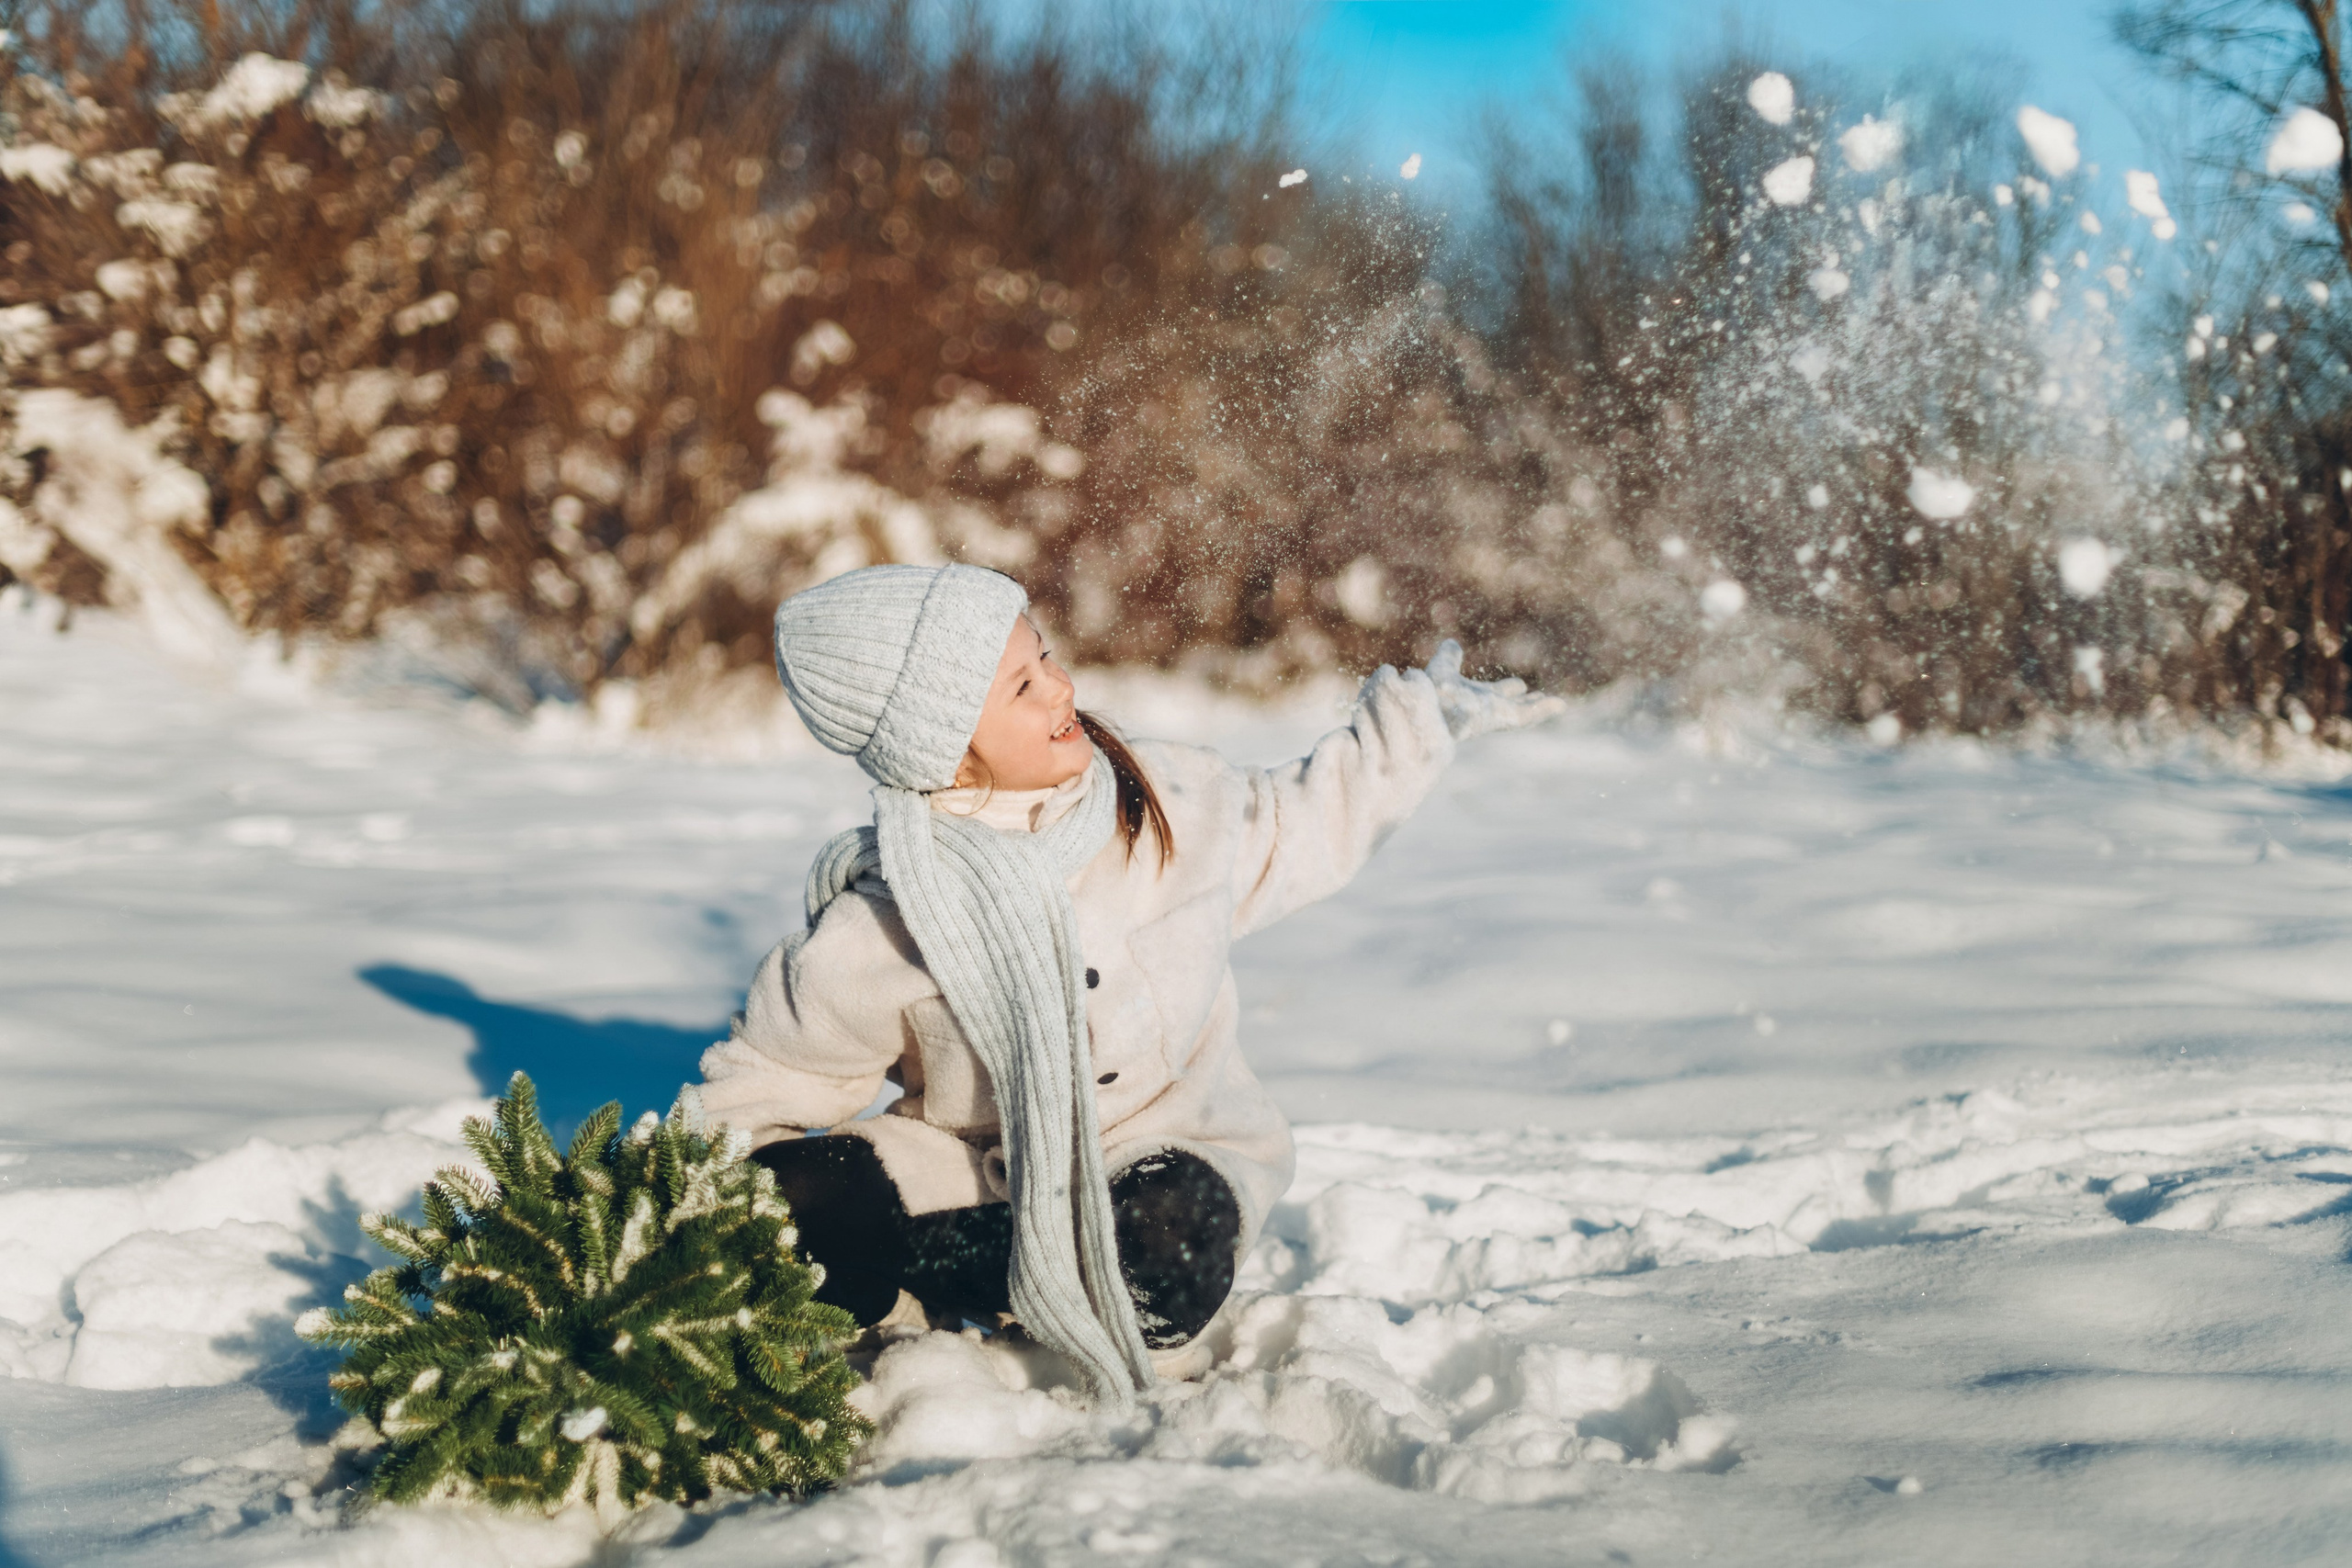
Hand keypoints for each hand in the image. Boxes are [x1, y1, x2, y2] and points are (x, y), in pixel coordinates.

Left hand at [1424, 639, 1566, 740]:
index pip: (1494, 694)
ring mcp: (1495, 716)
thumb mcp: (1442, 668)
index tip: (1520, 686)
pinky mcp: (1501, 719)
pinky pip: (1527, 716)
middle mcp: (1485, 709)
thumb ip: (1449, 657)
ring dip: (1541, 709)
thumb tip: (1451, 643)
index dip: (1507, 690)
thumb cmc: (1429, 691)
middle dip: (1526, 703)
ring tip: (1559, 704)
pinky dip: (1544, 710)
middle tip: (1540, 697)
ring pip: (1523, 714)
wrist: (1428, 708)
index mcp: (1472, 697)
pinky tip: (1560, 704)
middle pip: (1512, 707)